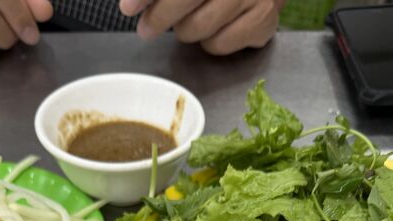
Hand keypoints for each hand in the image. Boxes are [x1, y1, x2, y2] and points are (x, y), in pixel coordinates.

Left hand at [119, 0, 284, 54]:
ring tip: (189, 22)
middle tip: (147, 28)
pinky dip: (211, 42)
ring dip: (187, 30)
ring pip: (199, 28)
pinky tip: (215, 28)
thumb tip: (132, 2)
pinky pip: (220, 45)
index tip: (128, 8)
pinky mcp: (264, 20)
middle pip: (185, 2)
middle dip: (159, 18)